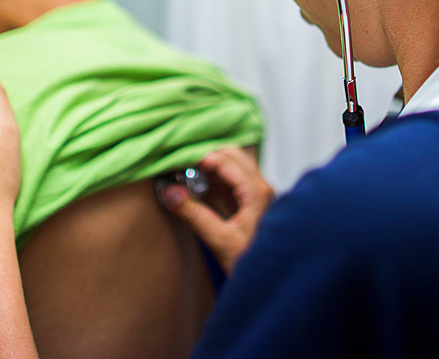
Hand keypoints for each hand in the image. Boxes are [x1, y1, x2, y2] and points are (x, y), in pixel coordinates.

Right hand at [161, 147, 273, 273]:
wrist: (268, 281)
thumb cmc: (252, 264)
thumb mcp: (220, 240)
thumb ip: (194, 215)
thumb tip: (170, 193)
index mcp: (258, 193)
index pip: (226, 161)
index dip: (201, 158)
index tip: (179, 161)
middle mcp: (262, 188)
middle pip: (233, 157)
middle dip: (207, 158)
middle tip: (183, 165)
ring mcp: (259, 195)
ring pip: (233, 167)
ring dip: (210, 169)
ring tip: (186, 175)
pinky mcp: (252, 204)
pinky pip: (232, 182)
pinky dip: (214, 181)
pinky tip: (197, 189)